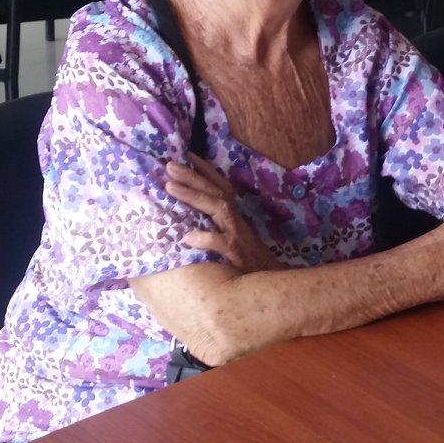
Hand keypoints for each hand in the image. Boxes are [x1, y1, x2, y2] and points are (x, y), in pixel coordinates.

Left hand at [167, 158, 280, 273]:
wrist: (274, 287)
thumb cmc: (251, 267)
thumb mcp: (236, 242)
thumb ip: (218, 229)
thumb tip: (189, 223)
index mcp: (234, 218)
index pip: (220, 187)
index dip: (205, 171)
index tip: (186, 155)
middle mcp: (237, 222)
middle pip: (215, 192)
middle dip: (192, 177)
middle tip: (169, 164)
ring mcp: (239, 236)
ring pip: (218, 209)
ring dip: (194, 196)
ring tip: (170, 186)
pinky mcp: (239, 255)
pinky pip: (223, 243)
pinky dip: (206, 238)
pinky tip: (187, 237)